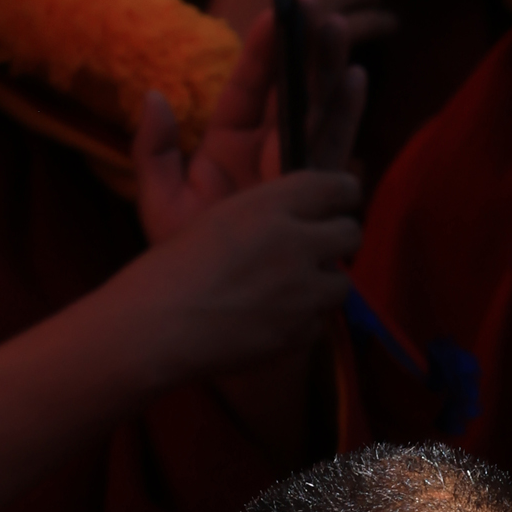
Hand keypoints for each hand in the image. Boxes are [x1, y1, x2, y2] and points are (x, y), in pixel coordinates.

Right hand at [115, 166, 361, 382]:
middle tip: (320, 247)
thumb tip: (272, 178)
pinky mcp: (298, 333)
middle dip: (340, 239)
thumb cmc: (172, 265)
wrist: (161, 326)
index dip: (345, 194)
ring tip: (296, 287)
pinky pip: (319, 323)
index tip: (342, 201)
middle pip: (351, 234)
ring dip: (324, 284)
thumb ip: (263, 204)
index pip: (336, 187)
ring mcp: (301, 292)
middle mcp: (295, 243)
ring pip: (342, 283)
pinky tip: (276, 318)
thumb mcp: (212, 212)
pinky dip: (304, 322)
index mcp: (271, 204)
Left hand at [134, 0, 364, 238]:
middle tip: (319, 8)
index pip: (247, 86)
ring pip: (316, 113)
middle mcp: (263, 152)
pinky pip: (332, 152)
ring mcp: (290, 173)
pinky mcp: (311, 198)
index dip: (261, 51)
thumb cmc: (181, 261)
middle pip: (291, 91)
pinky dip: (346, 117)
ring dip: (330, 71)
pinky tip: (358, 80)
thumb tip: (155, 97)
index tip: (273, 12)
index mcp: (226, 143)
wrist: (205, 311)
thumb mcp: (158, 205)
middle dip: (306, 50)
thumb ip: (152, 151)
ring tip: (341, 29)